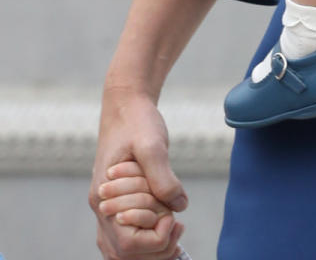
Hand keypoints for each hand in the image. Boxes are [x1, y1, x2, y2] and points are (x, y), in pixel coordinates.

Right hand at [90, 93, 186, 258]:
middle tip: (178, 227)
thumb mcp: (153, 144)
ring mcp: (107, 208)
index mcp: (104, 197)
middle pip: (124, 254)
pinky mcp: (117, 204)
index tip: (173, 218)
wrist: (126, 105)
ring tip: (174, 228)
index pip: (128, 243)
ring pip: (122, 251)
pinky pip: (124, 237)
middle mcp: (102, 209)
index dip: (155, 238)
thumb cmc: (137, 122)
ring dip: (150, 248)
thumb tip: (179, 207)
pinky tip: (165, 225)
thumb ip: (163, 177)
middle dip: (155, 248)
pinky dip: (144, 240)